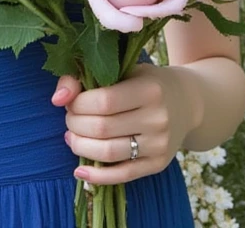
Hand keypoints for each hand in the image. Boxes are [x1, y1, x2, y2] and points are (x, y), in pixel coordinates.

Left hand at [51, 63, 194, 184]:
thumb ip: (85, 77)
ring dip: (81, 147)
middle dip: (75, 125)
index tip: (71, 102)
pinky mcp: (158, 164)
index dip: (78, 104)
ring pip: (109, 153)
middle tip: (70, 119)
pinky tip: (80, 170)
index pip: (103, 101)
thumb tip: (57, 99)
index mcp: (149, 89)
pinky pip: (123, 175)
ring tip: (72, 138)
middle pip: (102, 128)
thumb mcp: (123, 69)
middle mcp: (157, 118)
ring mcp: (159, 144)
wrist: (187, 101)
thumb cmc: (146, 81)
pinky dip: (97, 176)